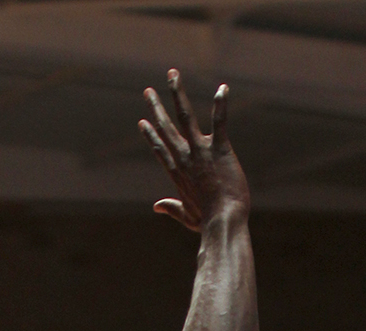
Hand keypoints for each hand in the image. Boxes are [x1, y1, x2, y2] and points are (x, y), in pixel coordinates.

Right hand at [140, 70, 248, 232]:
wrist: (223, 221)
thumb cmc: (208, 222)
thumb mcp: (186, 216)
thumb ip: (172, 208)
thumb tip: (157, 207)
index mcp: (177, 174)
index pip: (160, 149)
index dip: (151, 135)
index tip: (143, 122)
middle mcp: (185, 158)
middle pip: (166, 128)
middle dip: (156, 108)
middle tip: (147, 91)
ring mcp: (200, 151)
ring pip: (185, 116)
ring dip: (177, 93)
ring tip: (172, 74)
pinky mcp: (219, 149)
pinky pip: (219, 121)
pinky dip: (220, 104)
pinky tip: (222, 88)